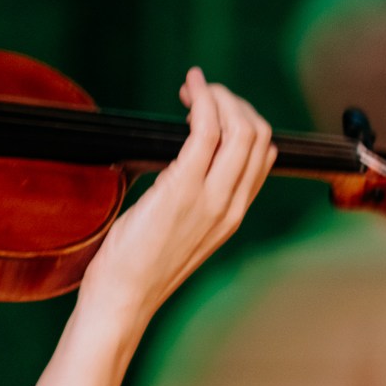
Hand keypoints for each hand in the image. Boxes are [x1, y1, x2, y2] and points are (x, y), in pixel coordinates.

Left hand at [78, 68, 276, 324]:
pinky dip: (204, 99)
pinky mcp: (184, 190)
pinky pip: (207, 130)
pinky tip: (191, 86)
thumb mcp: (177, 229)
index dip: (242, 120)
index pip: (263, 154)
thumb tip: (180, 161)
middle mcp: (231, 205)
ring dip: (220, 95)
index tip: (211, 108)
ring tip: (195, 87)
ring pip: (241, 128)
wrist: (123, 298)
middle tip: (200, 92)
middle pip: (259, 134)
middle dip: (233, 101)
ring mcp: (212, 198)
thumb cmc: (137, 266)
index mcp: (232, 213)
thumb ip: (191, 197)